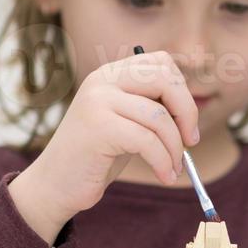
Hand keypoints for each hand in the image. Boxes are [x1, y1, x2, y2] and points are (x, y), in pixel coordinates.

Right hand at [8, 50, 199, 242]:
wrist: (55, 185)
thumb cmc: (96, 156)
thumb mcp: (127, 123)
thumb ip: (151, 107)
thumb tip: (191, 110)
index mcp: (110, 74)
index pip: (161, 62)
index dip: (182, 90)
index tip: (186, 121)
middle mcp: (102, 80)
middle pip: (165, 80)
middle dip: (187, 112)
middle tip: (190, 142)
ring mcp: (97, 101)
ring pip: (159, 117)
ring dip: (175, 148)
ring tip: (174, 168)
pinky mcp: (98, 127)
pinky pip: (148, 141)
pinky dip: (164, 162)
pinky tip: (165, 175)